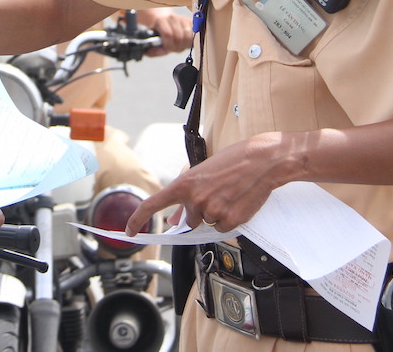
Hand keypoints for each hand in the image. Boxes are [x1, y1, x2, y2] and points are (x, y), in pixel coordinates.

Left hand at [124, 135, 279, 234]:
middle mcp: (195, 199)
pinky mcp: (230, 220)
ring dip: (216, 213)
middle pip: (189, 219)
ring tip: (229, 193)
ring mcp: (213, 211)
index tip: (130, 231)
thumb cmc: (232, 161)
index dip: (138, 219)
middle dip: (199, 210)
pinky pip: (222, 229)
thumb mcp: (202, 173)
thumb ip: (185, 197)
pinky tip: (237, 202)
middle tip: (216, 192)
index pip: (154, 204)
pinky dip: (229, 220)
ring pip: (207, 224)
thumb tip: (174, 221)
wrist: (262, 160)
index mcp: (184, 183)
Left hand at [134, 9, 193, 55]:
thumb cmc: (159, 34)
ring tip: (179, 45)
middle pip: (179, 36)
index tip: (167, 49)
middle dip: (177, 47)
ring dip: (184, 45)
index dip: (169, 45)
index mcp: (160, 21)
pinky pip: (195, 35)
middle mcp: (172, 18)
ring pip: (188, 36)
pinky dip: (191, 42)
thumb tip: (162, 52)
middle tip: (174, 48)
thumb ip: (153, 50)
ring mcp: (183, 19)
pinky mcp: (192, 22)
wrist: (165, 23)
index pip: (168, 34)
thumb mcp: (151, 42)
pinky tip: (185, 42)